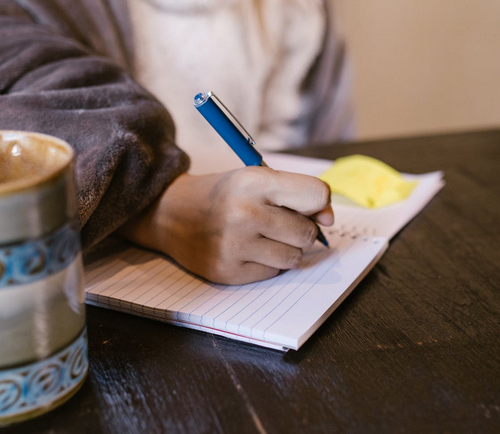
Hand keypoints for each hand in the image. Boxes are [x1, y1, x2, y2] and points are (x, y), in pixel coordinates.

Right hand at [117, 166, 333, 284]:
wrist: (170, 214)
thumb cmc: (223, 196)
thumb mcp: (256, 180)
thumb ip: (297, 194)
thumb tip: (329, 222)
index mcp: (253, 181)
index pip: (316, 195)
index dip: (318, 204)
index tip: (309, 208)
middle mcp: (244, 212)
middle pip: (306, 233)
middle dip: (298, 229)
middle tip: (275, 222)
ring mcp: (235, 245)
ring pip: (293, 257)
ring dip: (284, 249)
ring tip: (260, 237)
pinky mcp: (228, 271)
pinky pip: (272, 273)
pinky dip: (265, 263)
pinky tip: (245, 250)